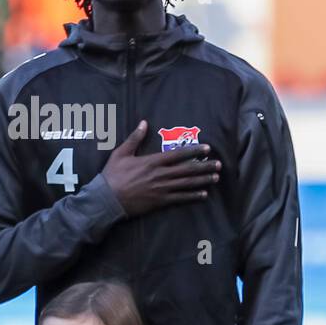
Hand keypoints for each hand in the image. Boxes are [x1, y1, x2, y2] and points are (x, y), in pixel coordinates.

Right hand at [102, 120, 221, 216]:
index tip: (207, 149)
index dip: (194, 151)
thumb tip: (143, 122)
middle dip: (205, 166)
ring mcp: (162, 189)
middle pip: (188, 169)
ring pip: (187, 183)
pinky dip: (193, 196)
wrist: (107, 199)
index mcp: (152, 161)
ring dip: (203, 180)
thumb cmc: (113, 175)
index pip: (178, 154)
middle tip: (219, 164)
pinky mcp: (160, 201)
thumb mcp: (121, 153)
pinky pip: (181, 198)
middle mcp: (161, 174)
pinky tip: (204, 194)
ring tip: (216, 177)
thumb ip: (135, 138)